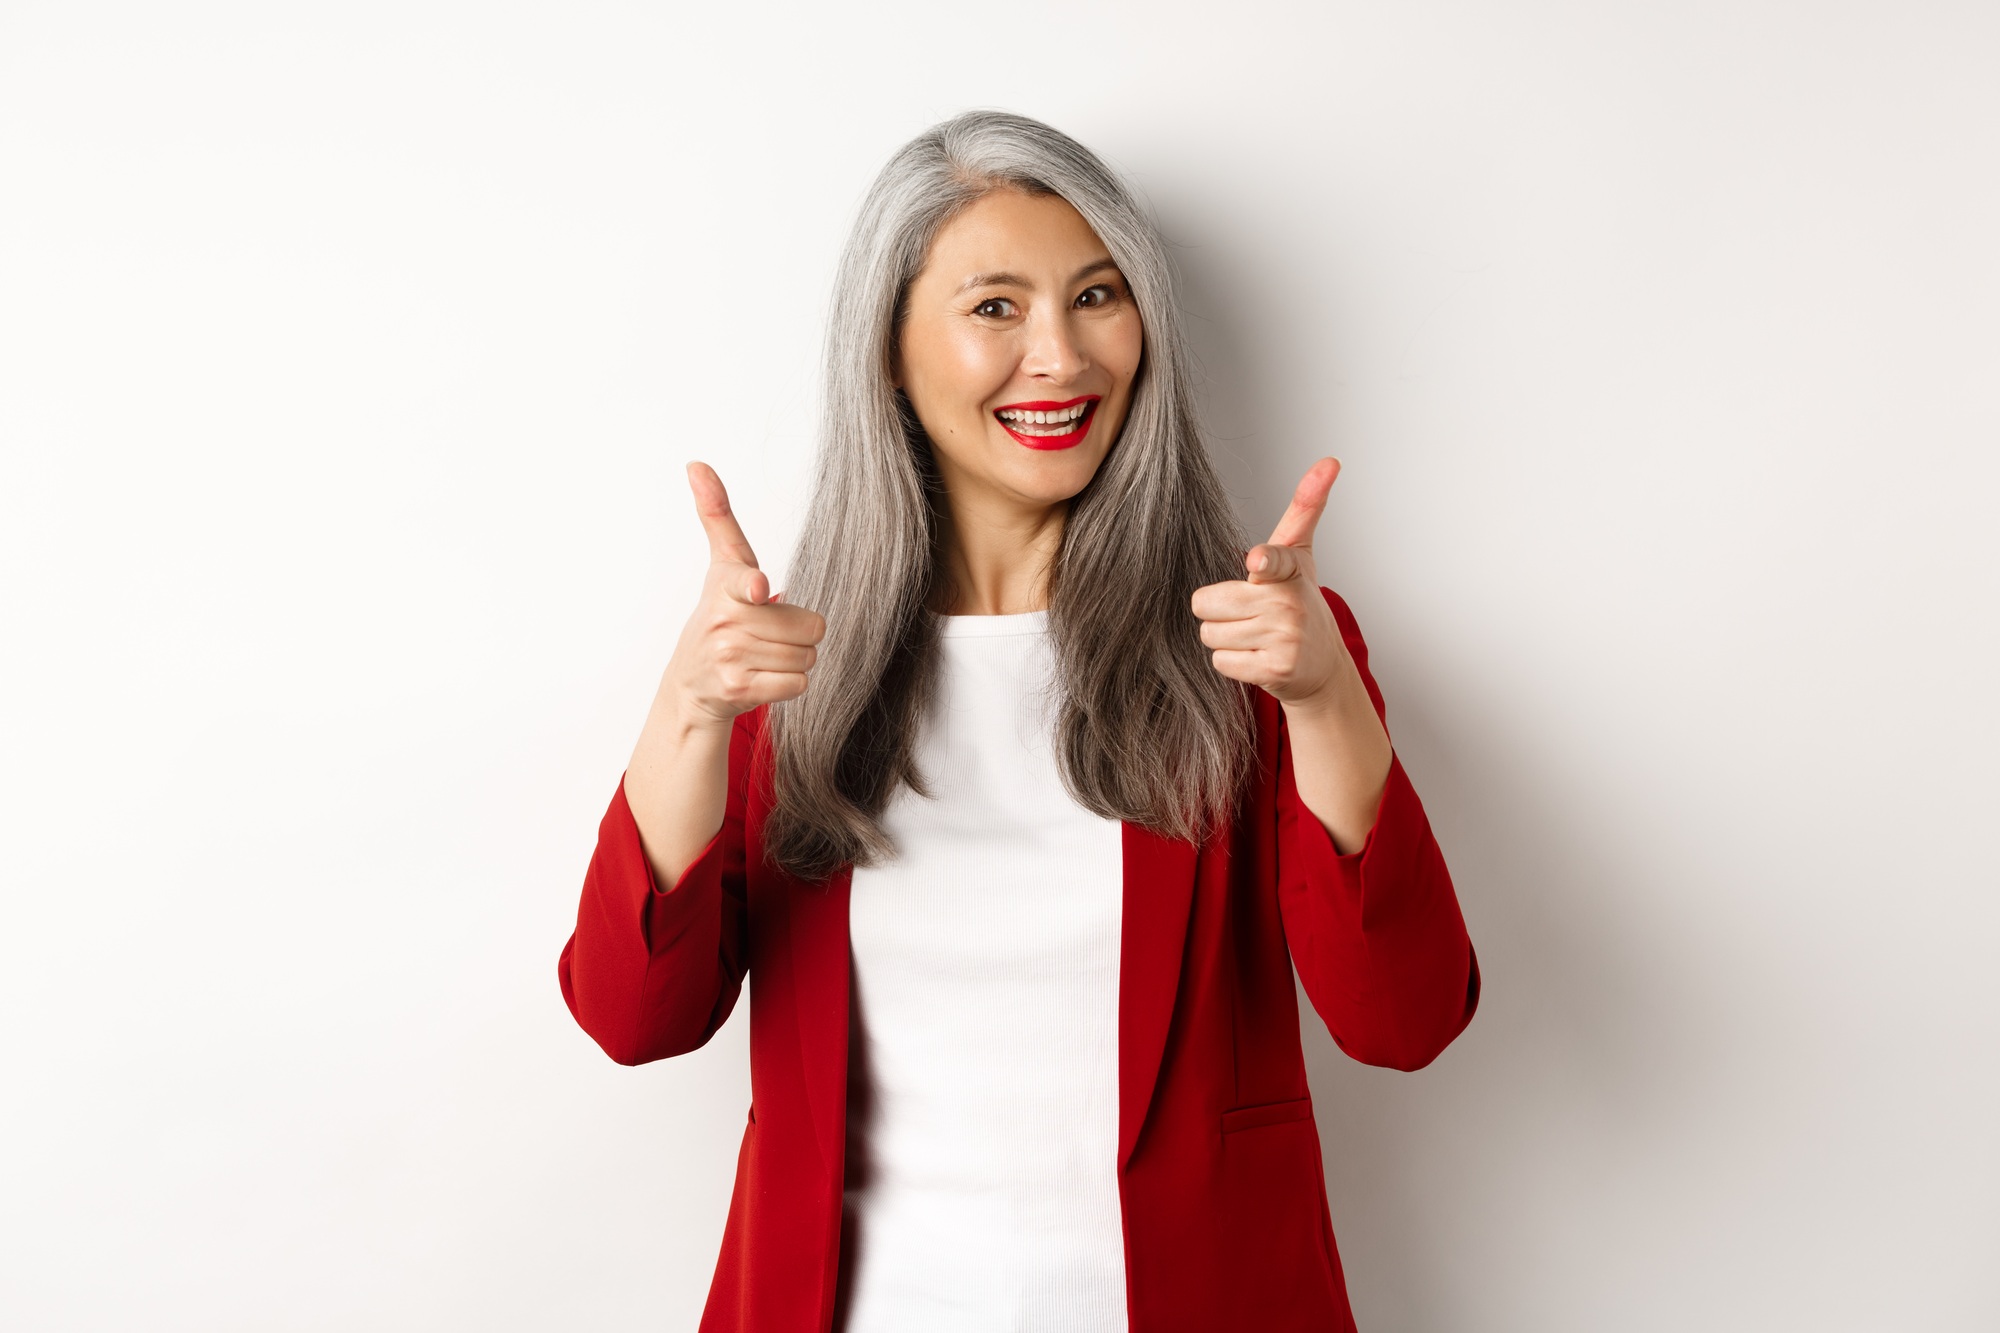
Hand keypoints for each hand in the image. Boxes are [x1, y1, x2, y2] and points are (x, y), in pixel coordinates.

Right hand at [661, 462, 826, 728]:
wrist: (693, 682)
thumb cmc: (720, 614)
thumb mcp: (721, 564)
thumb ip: (717, 515)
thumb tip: (696, 463)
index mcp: (725, 586)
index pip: (744, 582)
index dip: (753, 587)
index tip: (757, 588)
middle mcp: (724, 622)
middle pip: (810, 626)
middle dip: (798, 632)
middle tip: (766, 633)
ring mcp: (729, 659)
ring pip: (807, 656)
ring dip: (794, 658)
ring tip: (762, 655)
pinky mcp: (739, 690)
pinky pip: (798, 684)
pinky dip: (788, 683)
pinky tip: (761, 677)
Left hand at [1190, 457, 1349, 709]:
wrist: (1322, 666)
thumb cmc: (1300, 603)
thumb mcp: (1300, 554)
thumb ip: (1306, 507)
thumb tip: (1330, 460)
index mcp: (1292, 571)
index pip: (1273, 561)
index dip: (1262, 562)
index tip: (1257, 561)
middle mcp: (1290, 605)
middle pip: (1207, 602)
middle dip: (1218, 610)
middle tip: (1248, 613)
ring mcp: (1285, 640)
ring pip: (1210, 633)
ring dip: (1225, 637)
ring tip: (1254, 636)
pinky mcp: (1275, 670)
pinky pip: (1221, 662)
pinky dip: (1232, 663)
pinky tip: (1256, 658)